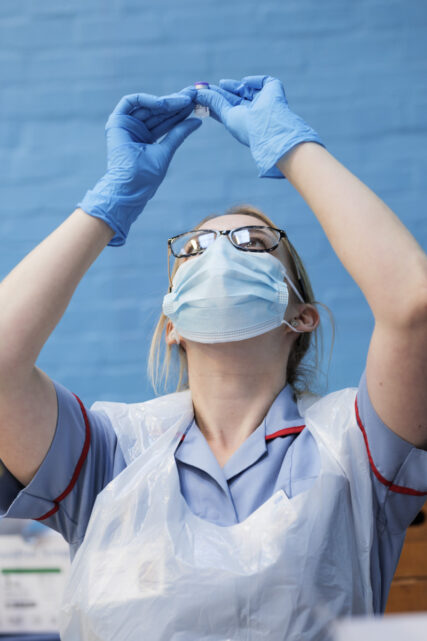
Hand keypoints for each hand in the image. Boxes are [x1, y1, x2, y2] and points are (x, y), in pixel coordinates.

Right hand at [78, 90, 201, 245]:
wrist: (130, 187)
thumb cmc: (146, 176)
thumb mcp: (167, 151)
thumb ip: (178, 134)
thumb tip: (197, 121)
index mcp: (146, 138)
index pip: (166, 120)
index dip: (180, 111)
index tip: (196, 104)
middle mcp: (136, 129)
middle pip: (158, 111)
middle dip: (176, 102)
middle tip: (193, 95)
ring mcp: (126, 125)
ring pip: (148, 106)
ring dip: (167, 101)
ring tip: (185, 100)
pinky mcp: (116, 121)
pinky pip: (131, 101)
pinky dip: (147, 99)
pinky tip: (164, 102)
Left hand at [196, 75, 323, 177]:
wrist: (269, 128)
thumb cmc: (247, 127)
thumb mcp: (227, 115)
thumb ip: (214, 103)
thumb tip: (199, 93)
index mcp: (245, 121)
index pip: (228, 108)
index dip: (215, 101)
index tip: (202, 96)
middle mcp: (255, 112)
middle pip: (236, 98)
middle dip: (222, 91)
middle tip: (208, 86)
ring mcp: (266, 100)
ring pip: (247, 89)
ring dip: (234, 86)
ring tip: (222, 84)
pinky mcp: (274, 90)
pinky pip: (264, 81)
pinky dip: (254, 81)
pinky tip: (244, 83)